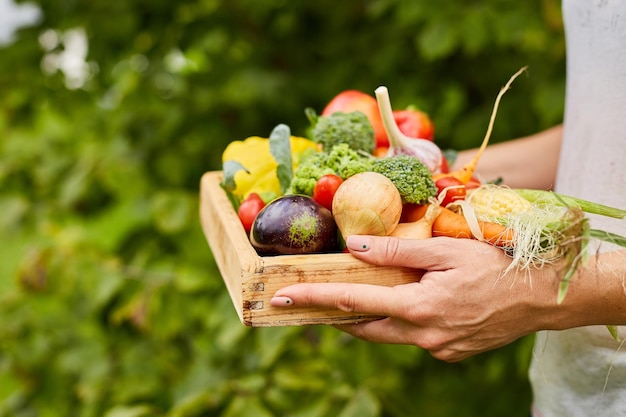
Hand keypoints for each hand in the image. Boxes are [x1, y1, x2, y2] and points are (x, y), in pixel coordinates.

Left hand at [271, 235, 559, 361]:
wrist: (543, 297)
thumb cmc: (496, 265)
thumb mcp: (446, 249)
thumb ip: (398, 251)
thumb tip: (356, 248)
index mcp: (418, 307)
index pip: (353, 302)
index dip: (314, 299)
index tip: (282, 297)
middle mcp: (423, 335)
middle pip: (365, 328)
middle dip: (335, 317)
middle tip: (311, 302)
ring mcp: (438, 348)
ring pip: (389, 334)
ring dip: (369, 319)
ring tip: (355, 299)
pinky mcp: (450, 352)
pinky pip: (414, 338)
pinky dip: (401, 321)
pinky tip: (409, 302)